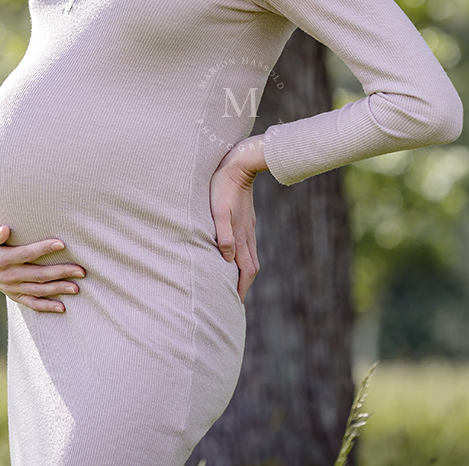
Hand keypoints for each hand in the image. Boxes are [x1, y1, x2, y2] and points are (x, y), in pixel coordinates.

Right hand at [0, 221, 85, 313]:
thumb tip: (5, 230)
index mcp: (3, 259)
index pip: (27, 254)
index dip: (43, 248)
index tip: (62, 243)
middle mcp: (9, 275)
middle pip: (38, 275)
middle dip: (60, 272)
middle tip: (80, 270)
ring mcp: (12, 287)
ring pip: (38, 290)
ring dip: (58, 289)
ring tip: (76, 288)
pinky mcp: (14, 295)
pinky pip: (31, 303)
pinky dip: (46, 307)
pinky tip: (62, 307)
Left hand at [210, 134, 267, 302]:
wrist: (239, 164)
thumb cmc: (222, 187)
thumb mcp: (218, 211)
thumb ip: (223, 234)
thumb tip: (227, 259)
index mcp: (240, 236)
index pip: (245, 271)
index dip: (240, 289)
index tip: (234, 304)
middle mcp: (247, 235)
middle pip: (250, 268)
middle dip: (243, 286)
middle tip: (234, 299)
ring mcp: (248, 227)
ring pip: (250, 257)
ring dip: (243, 273)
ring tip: (234, 283)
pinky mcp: (246, 219)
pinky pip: (247, 245)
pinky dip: (243, 258)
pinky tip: (235, 256)